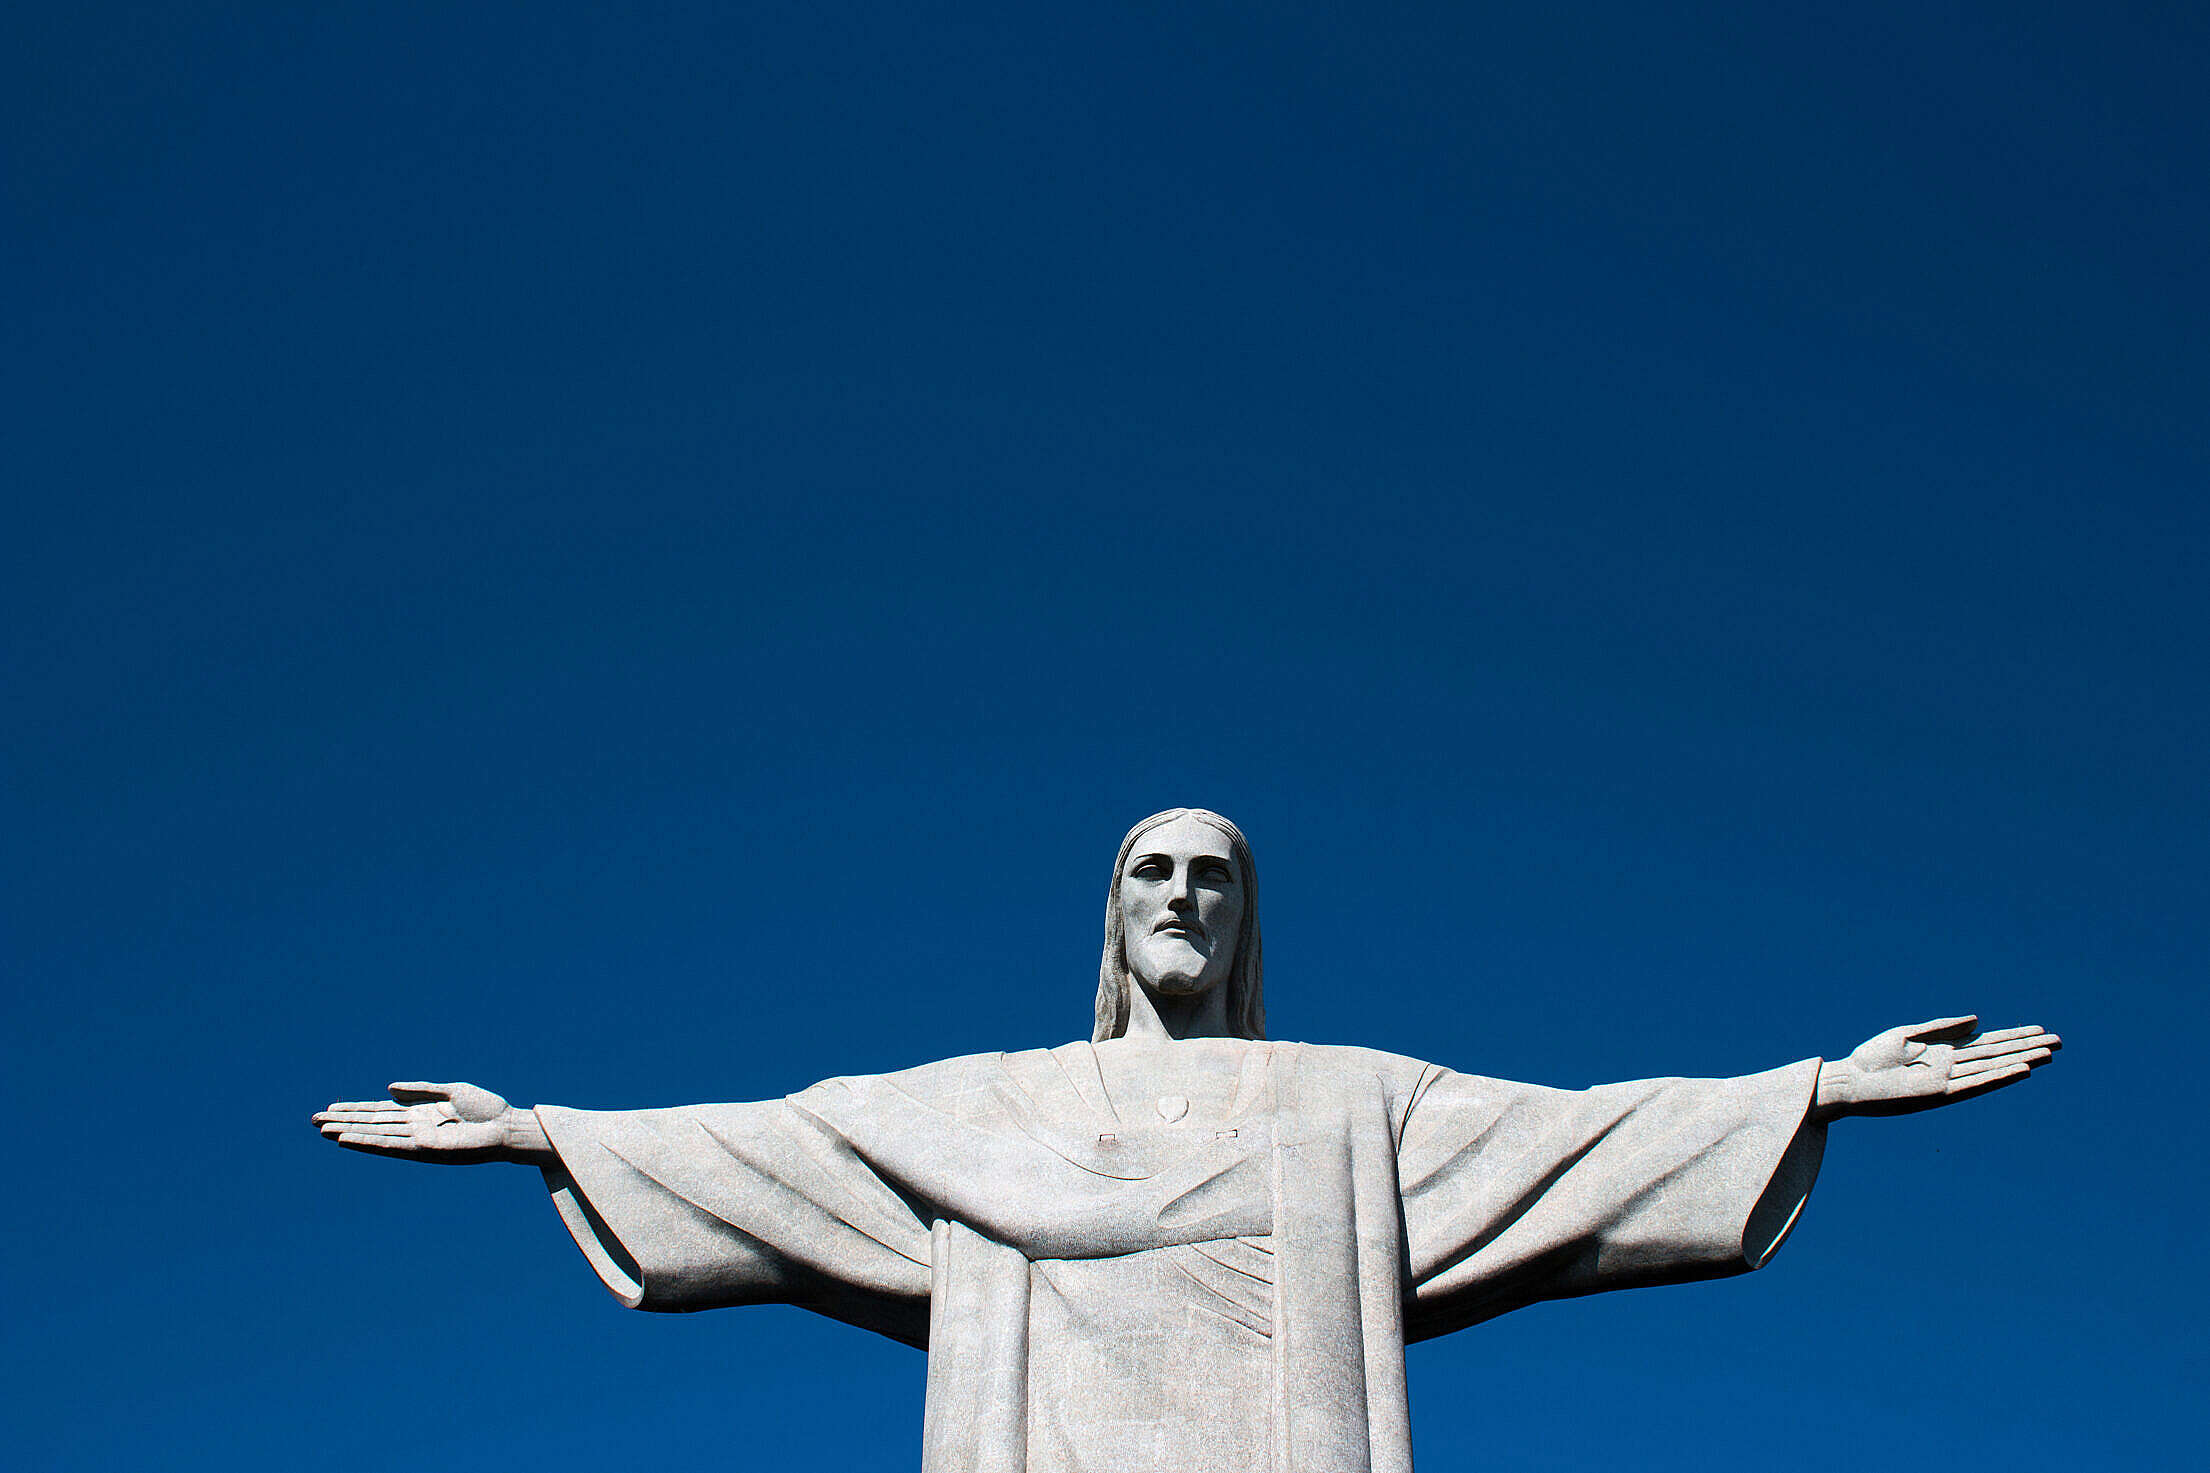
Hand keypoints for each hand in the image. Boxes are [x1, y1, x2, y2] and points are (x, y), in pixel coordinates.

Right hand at [312, 1082, 549, 1163]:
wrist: (508, 1127)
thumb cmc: (487, 1110)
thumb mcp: (451, 1091)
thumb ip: (420, 1090)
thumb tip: (388, 1089)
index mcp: (421, 1113)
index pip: (380, 1111)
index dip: (355, 1110)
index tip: (330, 1108)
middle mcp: (415, 1128)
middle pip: (372, 1123)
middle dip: (344, 1121)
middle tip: (313, 1120)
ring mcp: (417, 1140)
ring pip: (375, 1135)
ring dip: (349, 1133)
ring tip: (323, 1130)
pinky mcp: (424, 1150)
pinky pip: (390, 1146)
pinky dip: (368, 1143)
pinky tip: (348, 1140)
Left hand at [1815, 1016, 2059, 1119]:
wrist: (1850, 1081)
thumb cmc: (1873, 1058)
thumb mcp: (1907, 1035)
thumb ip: (1942, 1028)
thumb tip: (1978, 1020)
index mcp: (1944, 1052)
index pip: (1987, 1043)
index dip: (2013, 1037)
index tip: (2040, 1031)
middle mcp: (1951, 1067)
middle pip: (1996, 1055)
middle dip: (2026, 1048)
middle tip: (2059, 1042)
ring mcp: (1948, 1081)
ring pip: (1992, 1068)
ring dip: (2020, 1061)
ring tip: (2048, 1054)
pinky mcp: (1940, 1094)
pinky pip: (1976, 1085)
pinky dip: (1999, 1078)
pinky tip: (2021, 1071)